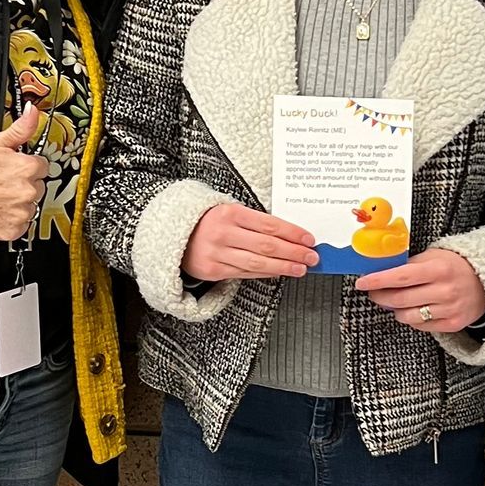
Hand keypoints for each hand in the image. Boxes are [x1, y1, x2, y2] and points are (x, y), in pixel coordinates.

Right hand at [0, 104, 45, 241]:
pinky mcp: (13, 230)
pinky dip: (12, 219)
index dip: (27, 165)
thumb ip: (20, 129)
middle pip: (39, 187)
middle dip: (24, 184)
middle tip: (2, 182)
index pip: (43, 166)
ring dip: (19, 203)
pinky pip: (22, 224)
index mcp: (26, 167)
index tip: (14, 168)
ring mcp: (20, 212)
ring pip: (31, 206)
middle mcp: (27, 191)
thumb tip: (34, 112)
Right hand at [184, 201, 317, 281]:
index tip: (308, 239)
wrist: (173, 235)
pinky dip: (266, 273)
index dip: (292, 233)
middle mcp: (223, 233)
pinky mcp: (213, 270)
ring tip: (301, 268)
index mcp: (230, 213)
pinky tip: (279, 272)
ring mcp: (217, 253)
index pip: (269, 224)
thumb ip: (254, 221)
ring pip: (258, 263)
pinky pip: (246, 273)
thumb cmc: (207, 222)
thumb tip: (288, 234)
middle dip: (293, 252)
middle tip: (311, 256)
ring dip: (284, 267)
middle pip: (267, 245)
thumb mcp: (228, 211)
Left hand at [354, 247, 484, 334]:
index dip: (378, 281)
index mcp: (438, 269)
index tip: (362, 282)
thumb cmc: (457, 266)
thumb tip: (381, 271)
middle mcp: (445, 291)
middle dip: (380, 296)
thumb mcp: (435, 256)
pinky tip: (414, 309)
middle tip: (373, 292)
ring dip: (395, 309)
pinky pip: (421, 326)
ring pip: (408, 316)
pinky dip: (412, 318)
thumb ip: (410, 264)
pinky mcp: (452, 324)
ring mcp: (449, 310)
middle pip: (400, 299)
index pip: (400, 276)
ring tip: (397, 301)